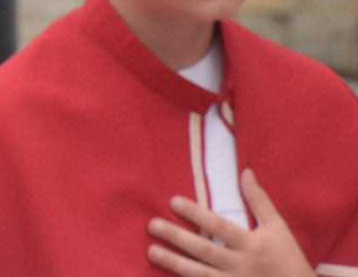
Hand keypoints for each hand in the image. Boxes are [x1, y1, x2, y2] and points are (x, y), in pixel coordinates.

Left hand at [146, 169, 314, 276]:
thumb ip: (259, 201)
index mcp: (252, 245)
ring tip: (150, 251)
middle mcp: (241, 265)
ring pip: (199, 274)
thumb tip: (246, 172)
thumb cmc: (288, 259)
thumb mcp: (278, 229)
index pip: (219, 227)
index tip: (172, 201)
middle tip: (152, 225)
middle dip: (176, 237)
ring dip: (174, 263)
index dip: (195, 214)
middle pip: (204, 250)